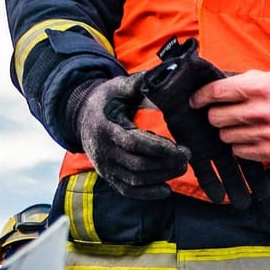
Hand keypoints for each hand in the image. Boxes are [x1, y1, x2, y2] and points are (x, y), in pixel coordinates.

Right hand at [68, 74, 190, 199]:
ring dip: (161, 177)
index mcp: (106, 128)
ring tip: (181, 167)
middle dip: (165, 164)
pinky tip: (166, 189)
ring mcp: (105, 167)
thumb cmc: (106, 100)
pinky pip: (128, 191)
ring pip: (135, 180)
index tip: (182, 150)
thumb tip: (156, 76)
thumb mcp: (116, 87)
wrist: (82, 117)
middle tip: (187, 158)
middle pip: (138, 165)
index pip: (134, 143)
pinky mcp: (109, 177)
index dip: (159, 149)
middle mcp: (103, 151)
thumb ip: (135, 84)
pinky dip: (148, 193)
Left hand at [191, 71, 269, 164]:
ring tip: (242, 125)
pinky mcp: (267, 151)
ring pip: (224, 136)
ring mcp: (264, 133)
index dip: (201, 96)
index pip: (218, 92)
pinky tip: (250, 136)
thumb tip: (206, 88)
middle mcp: (261, 111)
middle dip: (216, 115)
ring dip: (228, 131)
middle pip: (216, 117)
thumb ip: (236, 82)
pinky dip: (239, 145)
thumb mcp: (263, 78)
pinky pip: (237, 151)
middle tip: (223, 113)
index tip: (195, 101)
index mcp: (259, 88)